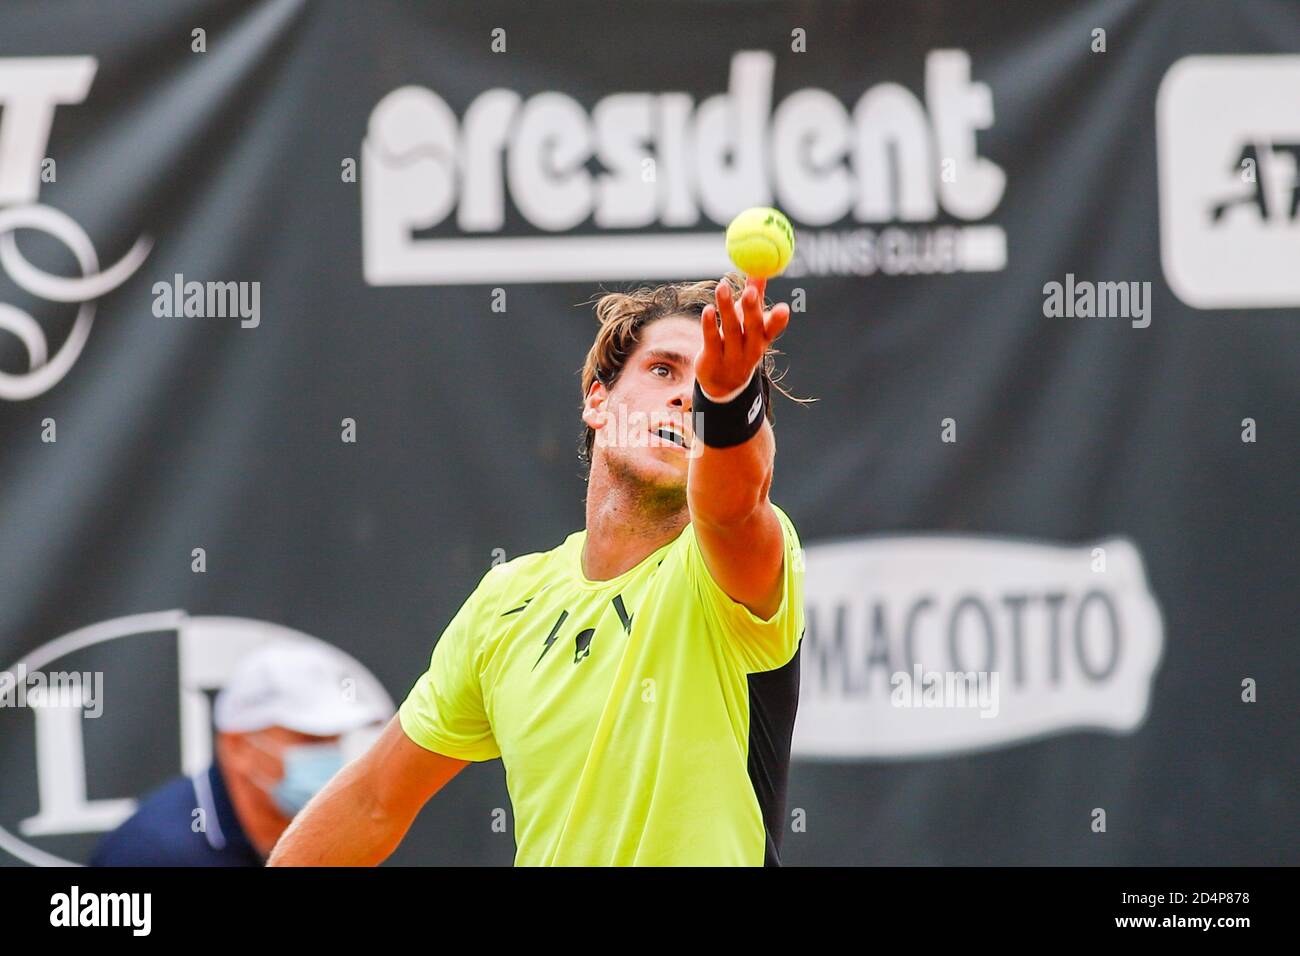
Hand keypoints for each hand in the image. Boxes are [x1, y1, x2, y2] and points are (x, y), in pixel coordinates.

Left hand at [695, 277, 790, 399]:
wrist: (723, 383)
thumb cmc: (739, 343)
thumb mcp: (749, 322)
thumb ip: (755, 296)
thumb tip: (759, 270)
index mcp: (762, 339)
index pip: (773, 329)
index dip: (778, 320)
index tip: (784, 308)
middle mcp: (750, 349)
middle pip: (752, 328)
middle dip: (752, 310)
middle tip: (750, 291)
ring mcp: (731, 356)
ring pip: (730, 331)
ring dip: (727, 308)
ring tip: (722, 287)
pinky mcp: (712, 360)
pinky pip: (711, 340)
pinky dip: (709, 324)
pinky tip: (708, 309)